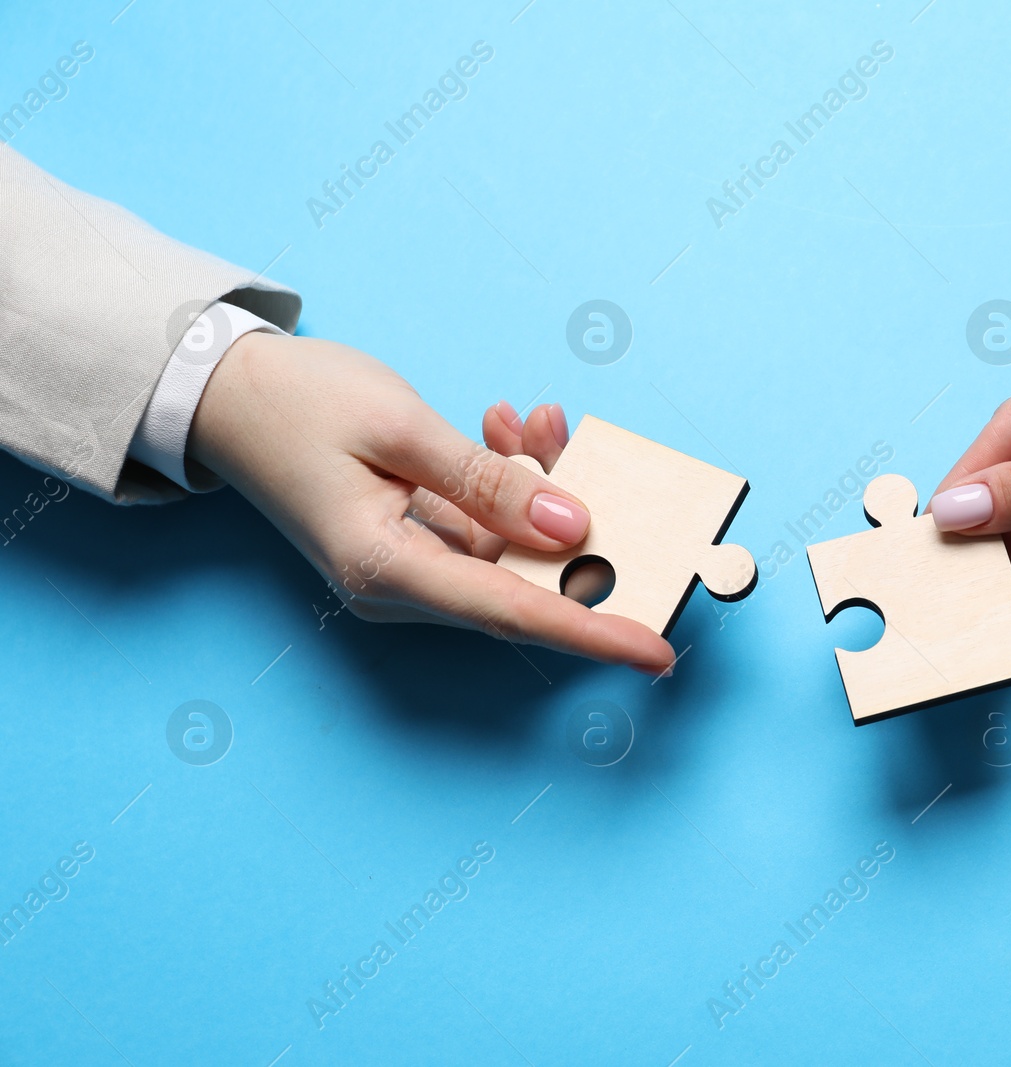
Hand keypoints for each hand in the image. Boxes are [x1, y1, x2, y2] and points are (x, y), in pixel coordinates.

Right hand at [189, 331, 675, 672]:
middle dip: (577, 524)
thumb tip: (571, 526)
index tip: (657, 651)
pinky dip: (511, 481)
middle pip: (525, 580)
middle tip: (589, 451)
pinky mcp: (419, 543)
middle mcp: (402, 586)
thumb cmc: (300, 406)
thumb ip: (488, 482)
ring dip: (540, 485)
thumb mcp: (401, 431)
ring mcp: (412, 568)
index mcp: (388, 569)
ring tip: (533, 420)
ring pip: (515, 547)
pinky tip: (508, 427)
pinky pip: (489, 526)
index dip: (592, 633)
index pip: (514, 613)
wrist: (229, 395)